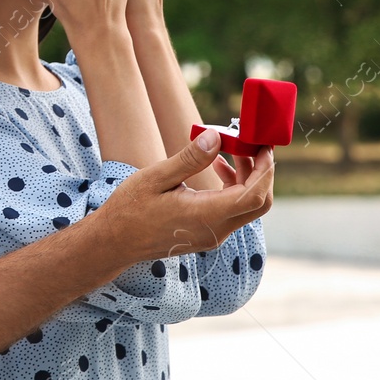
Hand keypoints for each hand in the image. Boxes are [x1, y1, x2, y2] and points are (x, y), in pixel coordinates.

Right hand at [98, 131, 275, 262]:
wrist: (114, 242)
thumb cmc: (130, 209)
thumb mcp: (156, 177)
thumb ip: (190, 159)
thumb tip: (215, 137)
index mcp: (206, 215)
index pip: (253, 196)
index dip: (265, 170)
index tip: (262, 145)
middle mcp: (215, 230)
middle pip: (258, 203)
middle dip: (261, 172)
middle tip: (251, 144)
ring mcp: (212, 235)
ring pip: (246, 207)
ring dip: (246, 178)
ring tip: (229, 149)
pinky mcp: (207, 234)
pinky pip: (232, 211)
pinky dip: (233, 188)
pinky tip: (216, 168)